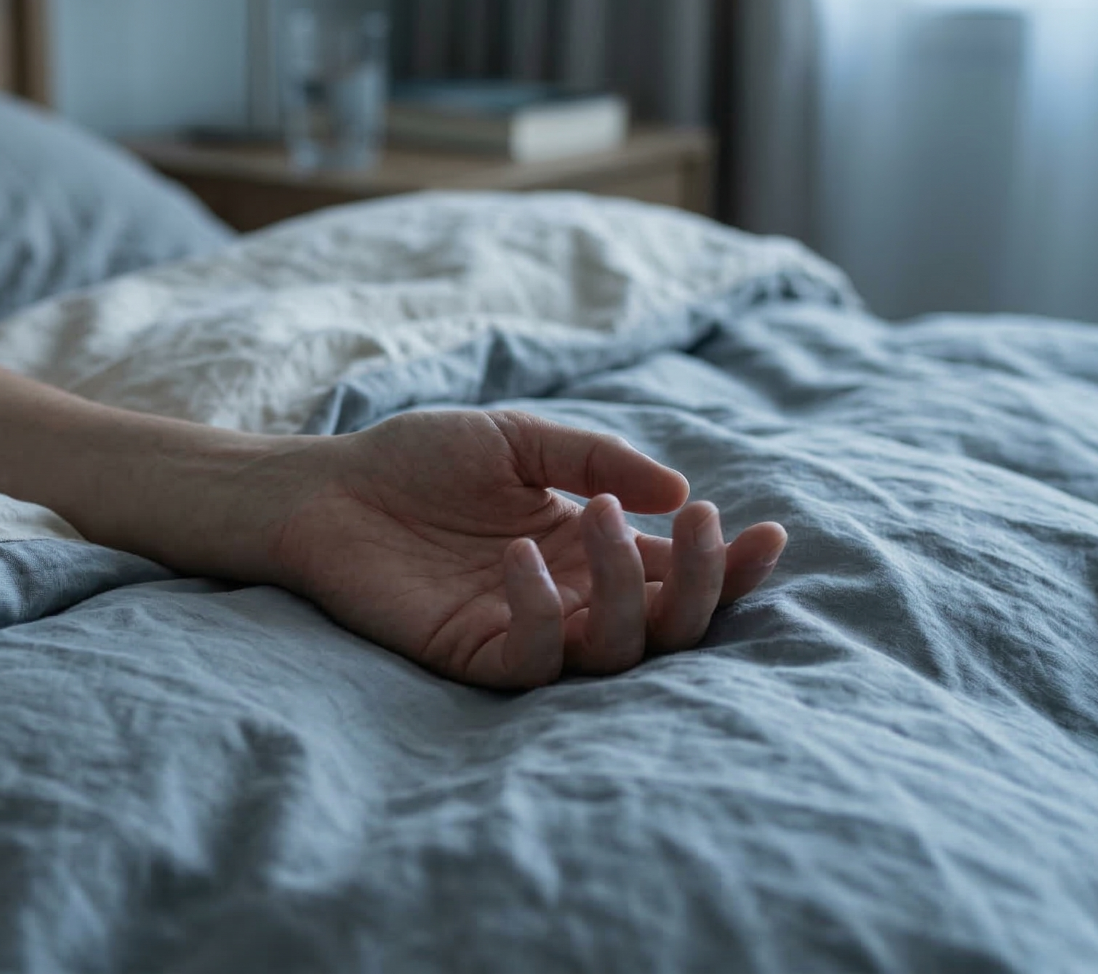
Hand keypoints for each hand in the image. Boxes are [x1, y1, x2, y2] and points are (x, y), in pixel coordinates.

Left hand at [269, 410, 787, 688]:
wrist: (328, 485)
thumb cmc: (419, 460)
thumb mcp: (520, 438)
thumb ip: (600, 460)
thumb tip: (681, 493)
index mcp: (592, 551)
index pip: (678, 573)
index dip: (729, 564)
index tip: (769, 533)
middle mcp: (570, 598)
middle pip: (667, 626)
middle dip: (700, 582)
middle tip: (696, 525)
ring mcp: (526, 630)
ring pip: (614, 651)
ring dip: (626, 588)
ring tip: (600, 518)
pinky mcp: (474, 654)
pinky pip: (532, 659)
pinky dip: (541, 614)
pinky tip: (521, 559)